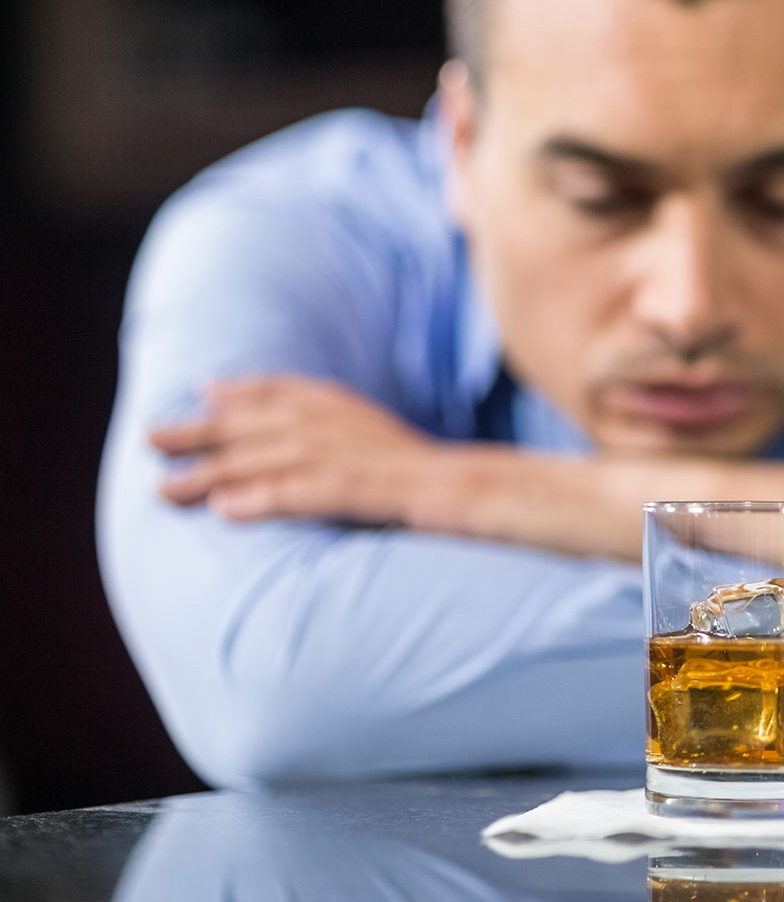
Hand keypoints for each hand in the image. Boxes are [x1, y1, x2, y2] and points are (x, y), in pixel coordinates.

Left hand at [151, 376, 443, 527]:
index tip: (208, 391)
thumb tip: (322, 456)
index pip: (296, 392)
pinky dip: (268, 497)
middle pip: (269, 424)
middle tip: (153, 437)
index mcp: (364, 416)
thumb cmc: (462, 485)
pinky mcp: (378, 492)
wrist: (511, 495)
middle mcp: (357, 429)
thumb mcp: (404, 455)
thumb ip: (361, 445)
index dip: (249, 391)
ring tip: (167, 489)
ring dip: (217, 472)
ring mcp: (368, 460)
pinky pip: (316, 493)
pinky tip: (228, 510)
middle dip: (207, 430)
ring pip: (278, 460)